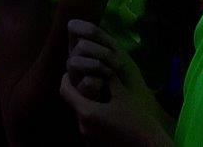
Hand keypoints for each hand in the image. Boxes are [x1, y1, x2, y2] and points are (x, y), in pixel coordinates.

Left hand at [61, 21, 169, 144]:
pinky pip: (89, 128)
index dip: (66, 79)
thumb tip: (102, 63)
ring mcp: (89, 139)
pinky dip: (93, 118)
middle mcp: (84, 127)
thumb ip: (108, 78)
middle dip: (79, 92)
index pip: (65, 91)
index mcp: (87, 112)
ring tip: (98, 96)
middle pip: (74, 104)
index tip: (69, 70)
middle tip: (87, 81)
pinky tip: (106, 113)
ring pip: (82, 116)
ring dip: (87, 105)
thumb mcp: (122, 94)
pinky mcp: (96, 145)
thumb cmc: (137, 120)